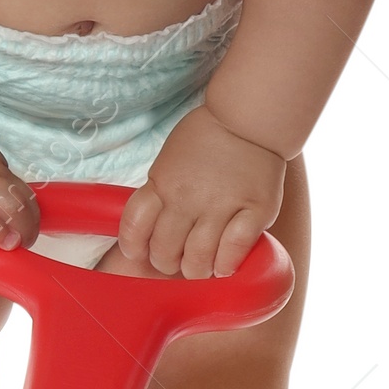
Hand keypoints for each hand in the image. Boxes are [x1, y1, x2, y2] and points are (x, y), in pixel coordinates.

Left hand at [114, 104, 285, 278]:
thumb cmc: (207, 139)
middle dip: (167, 263)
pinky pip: (235, 250)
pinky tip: (226, 264)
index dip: (134, 246)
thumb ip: (161, 192)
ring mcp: (222, 205)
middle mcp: (188, 197)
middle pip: (165, 250)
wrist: (248, 118)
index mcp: (163, 183)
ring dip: (196, 270)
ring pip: (198, 258)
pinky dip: (227, 264)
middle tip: (177, 261)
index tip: (141, 252)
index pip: (134, 226)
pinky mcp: (255, 210)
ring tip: (202, 267)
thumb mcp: (169, 160)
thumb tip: (152, 228)